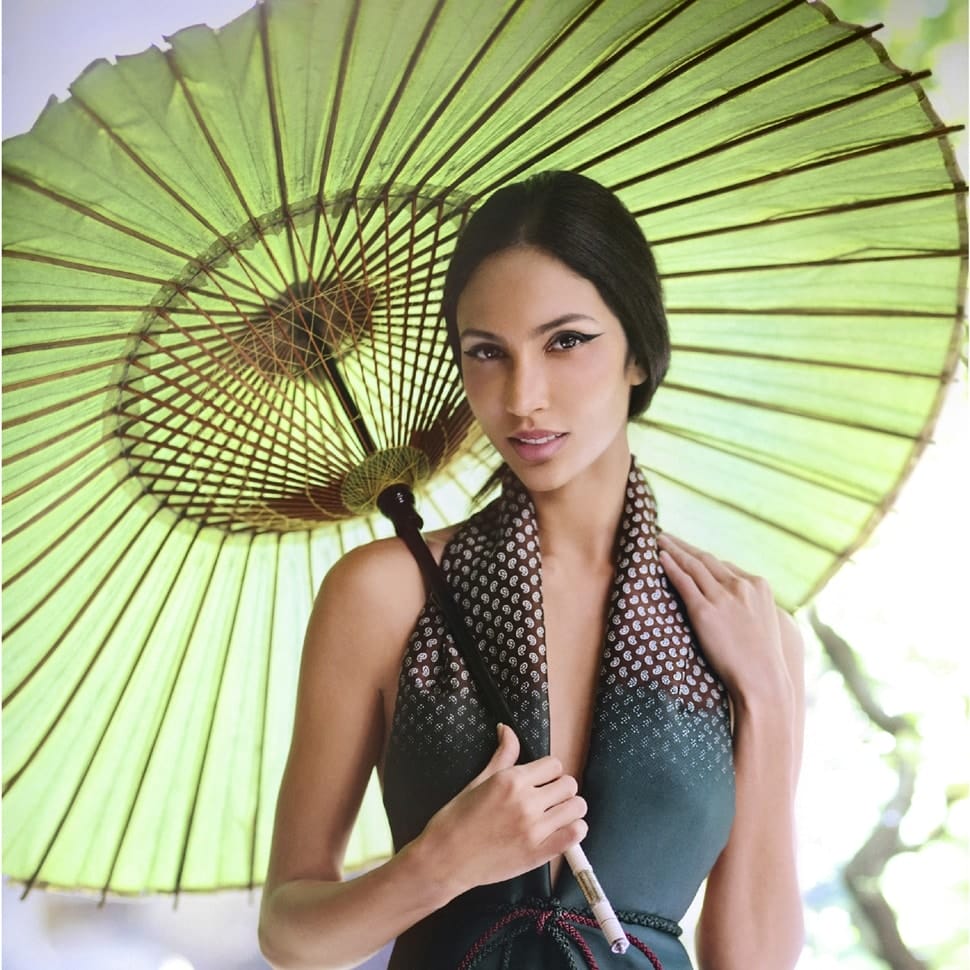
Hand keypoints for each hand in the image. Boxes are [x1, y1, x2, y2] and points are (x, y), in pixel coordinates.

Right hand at [418, 724, 587, 897]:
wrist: (444, 859)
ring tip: (555, 815)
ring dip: (569, 809)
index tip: (541, 782)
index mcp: (511, 780)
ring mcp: (534, 829)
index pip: (554, 764)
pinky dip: (574, 831)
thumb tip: (507, 729)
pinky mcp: (539, 853)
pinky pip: (575, 835)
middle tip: (547, 799)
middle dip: (560, 789)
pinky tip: (560, 831)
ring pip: (576, 807)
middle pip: (569, 784)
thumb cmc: (456, 819)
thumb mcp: (479, 781)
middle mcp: (526, 802)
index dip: (549, 772)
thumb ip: (502, 755)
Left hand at [657, 532, 792, 711]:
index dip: (703, 558)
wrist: (763, 680)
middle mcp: (741, 586)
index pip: (724, 566)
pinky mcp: (704, 611)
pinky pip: (683, 582)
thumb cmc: (763, 660)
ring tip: (659, 540)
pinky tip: (659, 557)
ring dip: (673, 550)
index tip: (690, 552)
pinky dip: (670, 567)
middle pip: (706, 559)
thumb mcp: (765, 623)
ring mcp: (722, 597)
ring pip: (692, 566)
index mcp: (759, 586)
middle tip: (667, 537)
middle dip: (684, 547)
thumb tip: (734, 606)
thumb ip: (750, 607)